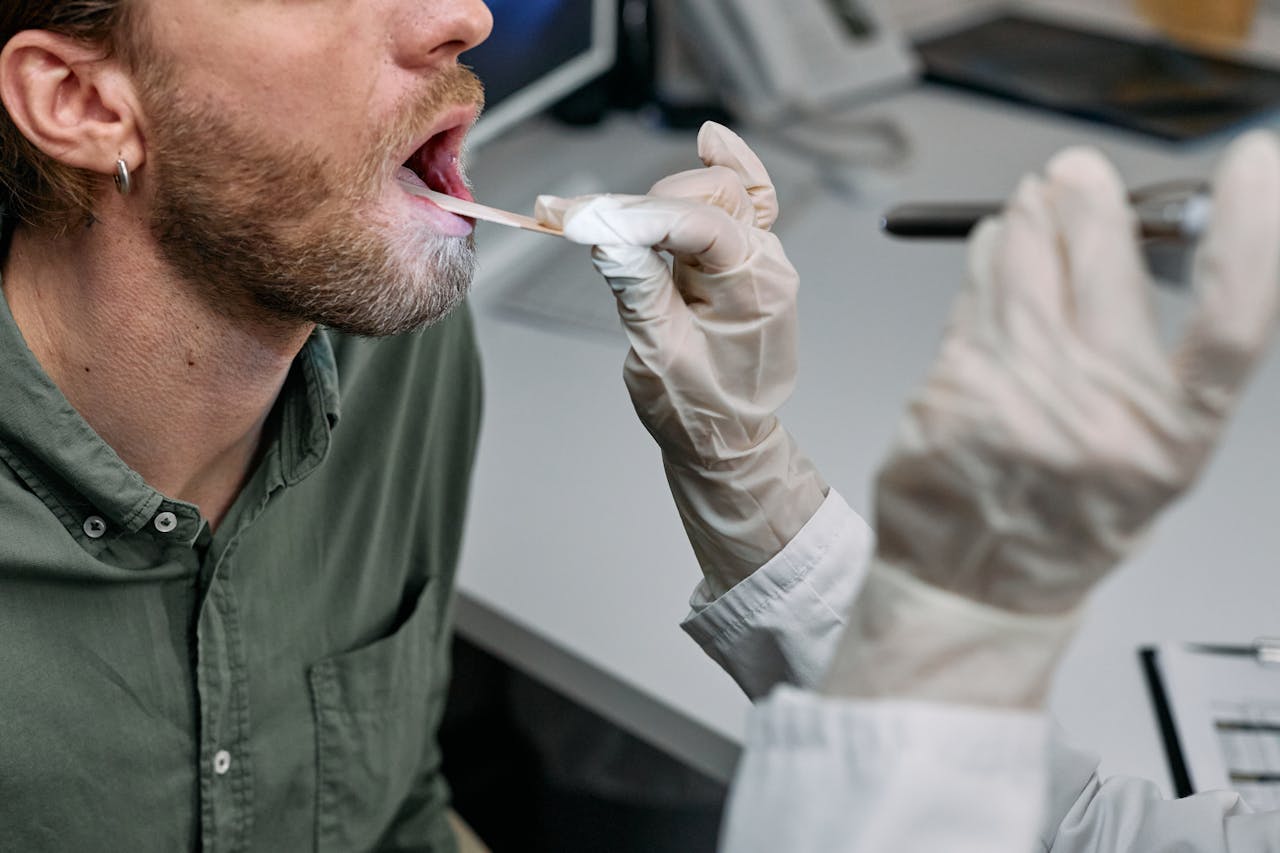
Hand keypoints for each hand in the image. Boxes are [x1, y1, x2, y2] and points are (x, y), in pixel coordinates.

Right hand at [536, 123, 825, 594]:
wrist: (729, 445)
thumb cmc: (700, 413)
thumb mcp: (660, 357)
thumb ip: (637, 289)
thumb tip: (606, 233)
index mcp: (755, 288)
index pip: (699, 224)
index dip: (636, 217)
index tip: (578, 219)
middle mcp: (767, 263)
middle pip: (708, 195)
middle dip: (641, 204)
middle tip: (577, 221)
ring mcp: (760, 258)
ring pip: (718, 192)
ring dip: (660, 197)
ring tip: (598, 217)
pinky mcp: (744, 260)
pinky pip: (746, 201)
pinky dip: (725, 170)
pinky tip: (709, 142)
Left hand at [824, 131, 1279, 706]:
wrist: (976, 587)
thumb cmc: (1066, 520)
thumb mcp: (1147, 458)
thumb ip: (1155, 362)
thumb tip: (1145, 240)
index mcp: (1173, 436)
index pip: (1234, 318)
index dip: (1253, 232)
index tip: (1253, 167)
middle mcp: (1103, 416)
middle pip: (1107, 269)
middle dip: (1088, 201)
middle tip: (1078, 175)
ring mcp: (1022, 402)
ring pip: (1027, 268)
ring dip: (1029, 220)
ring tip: (1033, 206)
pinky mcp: (956, 391)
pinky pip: (975, 297)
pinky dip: (985, 261)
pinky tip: (993, 252)